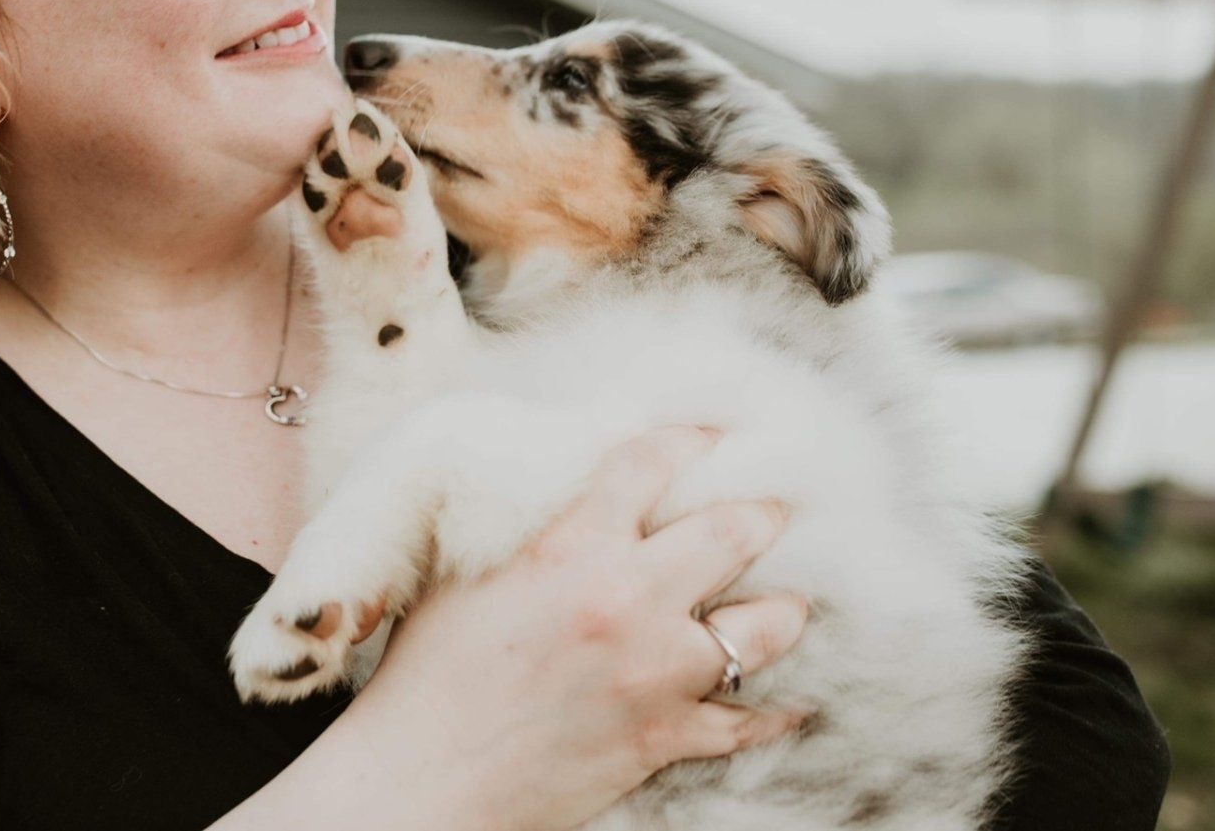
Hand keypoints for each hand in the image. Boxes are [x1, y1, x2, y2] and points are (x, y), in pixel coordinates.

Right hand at [335, 425, 808, 830]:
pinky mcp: (664, 738)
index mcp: (570, 546)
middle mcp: (626, 599)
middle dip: (763, 512)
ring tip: (788, 596)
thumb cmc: (427, 671)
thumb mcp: (465, 571)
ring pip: (766, 627)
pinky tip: (791, 694)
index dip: (694, 439)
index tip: (713, 437)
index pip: (655, 462)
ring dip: (783, 607)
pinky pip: (749, 721)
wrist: (423, 775)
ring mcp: (655, 673)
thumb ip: (528, 524)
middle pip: (735, 531)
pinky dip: (775, 708)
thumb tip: (566, 485)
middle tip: (772, 508)